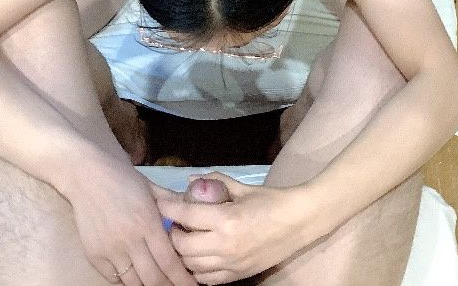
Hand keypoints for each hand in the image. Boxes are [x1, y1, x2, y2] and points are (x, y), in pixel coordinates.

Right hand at [64, 154, 197, 285]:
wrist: (86, 173)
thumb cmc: (123, 177)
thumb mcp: (151, 187)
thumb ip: (172, 204)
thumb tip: (191, 216)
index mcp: (147, 221)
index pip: (169, 261)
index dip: (182, 279)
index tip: (192, 285)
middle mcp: (129, 240)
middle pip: (152, 278)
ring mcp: (109, 250)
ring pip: (133, 282)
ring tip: (158, 283)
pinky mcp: (94, 255)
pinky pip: (113, 278)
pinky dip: (126, 280)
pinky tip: (135, 276)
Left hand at [155, 173, 310, 284]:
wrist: (298, 222)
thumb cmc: (271, 200)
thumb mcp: (242, 188)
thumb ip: (215, 184)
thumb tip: (190, 181)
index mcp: (226, 219)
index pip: (186, 215)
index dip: (169, 208)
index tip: (159, 203)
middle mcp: (225, 245)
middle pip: (182, 245)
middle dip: (173, 233)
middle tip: (175, 223)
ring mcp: (230, 264)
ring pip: (190, 265)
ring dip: (182, 253)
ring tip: (185, 239)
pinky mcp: (236, 276)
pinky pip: (205, 279)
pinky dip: (196, 269)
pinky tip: (198, 257)